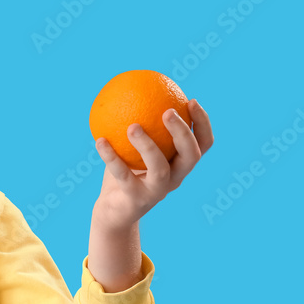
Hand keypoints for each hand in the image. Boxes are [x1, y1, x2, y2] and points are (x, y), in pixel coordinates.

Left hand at [92, 98, 214, 229]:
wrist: (114, 212)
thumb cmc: (127, 173)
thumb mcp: (136, 149)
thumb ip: (142, 126)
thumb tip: (133, 91)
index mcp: (180, 165)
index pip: (203, 144)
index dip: (202, 123)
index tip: (190, 100)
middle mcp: (175, 179)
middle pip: (191, 155)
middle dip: (183, 132)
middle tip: (167, 111)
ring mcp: (157, 191)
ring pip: (159, 168)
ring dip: (147, 146)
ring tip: (132, 126)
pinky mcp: (135, 199)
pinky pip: (122, 174)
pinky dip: (111, 156)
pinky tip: (100, 140)